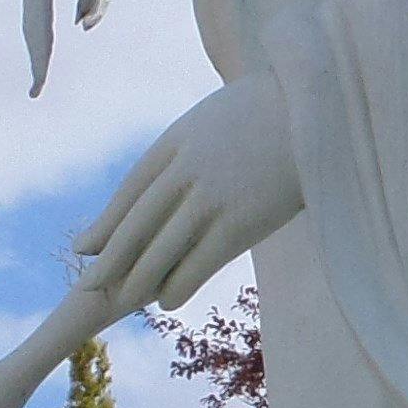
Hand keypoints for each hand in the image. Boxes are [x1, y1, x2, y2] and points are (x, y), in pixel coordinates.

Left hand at [74, 69, 303, 318]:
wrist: (322, 105)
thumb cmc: (273, 112)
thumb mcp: (217, 119)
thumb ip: (190, 147)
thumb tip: (173, 177)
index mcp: (177, 140)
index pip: (131, 190)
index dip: (106, 224)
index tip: (85, 249)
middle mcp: (186, 169)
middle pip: (138, 222)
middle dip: (110, 258)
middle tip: (88, 286)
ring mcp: (213, 195)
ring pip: (162, 246)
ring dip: (139, 278)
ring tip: (124, 301)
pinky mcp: (243, 220)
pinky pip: (201, 260)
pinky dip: (180, 283)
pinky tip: (167, 302)